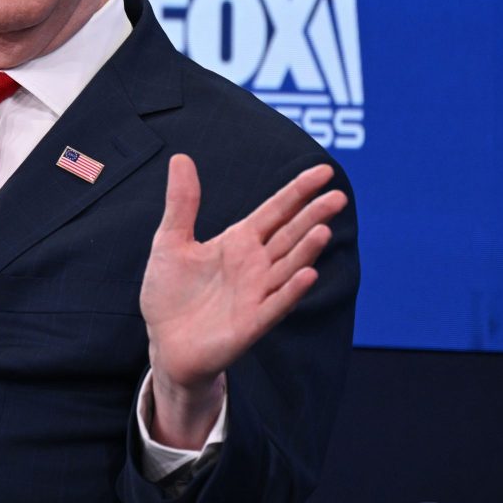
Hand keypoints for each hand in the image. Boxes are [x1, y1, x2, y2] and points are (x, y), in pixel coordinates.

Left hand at [139, 155, 344, 447]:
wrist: (164, 344)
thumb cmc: (170, 294)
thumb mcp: (170, 241)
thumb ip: (182, 202)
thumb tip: (181, 157)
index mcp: (239, 241)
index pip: (276, 211)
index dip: (298, 191)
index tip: (324, 170)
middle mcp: (255, 265)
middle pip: (290, 235)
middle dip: (313, 216)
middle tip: (338, 196)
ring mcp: (256, 294)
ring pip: (288, 267)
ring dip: (306, 250)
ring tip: (323, 229)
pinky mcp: (251, 323)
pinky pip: (276, 304)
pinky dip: (292, 290)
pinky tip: (308, 274)